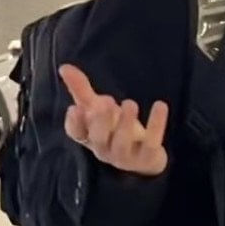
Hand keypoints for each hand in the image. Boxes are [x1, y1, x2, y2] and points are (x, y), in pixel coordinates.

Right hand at [60, 62, 168, 176]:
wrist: (144, 158)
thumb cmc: (114, 129)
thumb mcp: (97, 110)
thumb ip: (81, 90)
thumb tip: (64, 67)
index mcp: (89, 137)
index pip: (76, 133)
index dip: (74, 123)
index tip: (75, 108)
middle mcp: (104, 149)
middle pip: (98, 138)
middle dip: (101, 121)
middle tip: (106, 100)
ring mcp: (125, 156)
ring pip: (122, 143)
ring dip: (125, 123)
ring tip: (130, 103)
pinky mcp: (147, 158)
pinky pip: (151, 142)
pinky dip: (156, 124)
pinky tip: (160, 105)